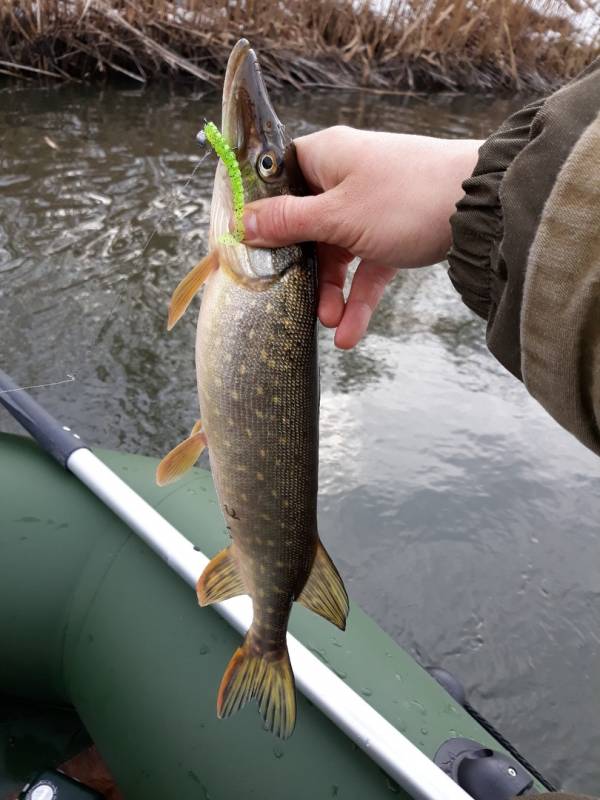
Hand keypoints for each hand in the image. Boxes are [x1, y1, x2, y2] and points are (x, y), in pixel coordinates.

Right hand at [243, 126, 481, 348]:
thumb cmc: (405, 199)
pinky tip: (351, 333)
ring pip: (337, 252)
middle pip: (305, 225)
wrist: (482, 208)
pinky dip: (359, 295)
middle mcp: (345, 177)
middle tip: (288, 299)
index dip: (260, 212)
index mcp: (325, 157)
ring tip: (330, 325)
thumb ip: (288, 223)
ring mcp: (371, 206)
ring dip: (332, 291)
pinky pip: (367, 266)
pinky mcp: (394, 232)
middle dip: (300, 269)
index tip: (245, 246)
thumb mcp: (337, 216)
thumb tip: (243, 225)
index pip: (277, 179)